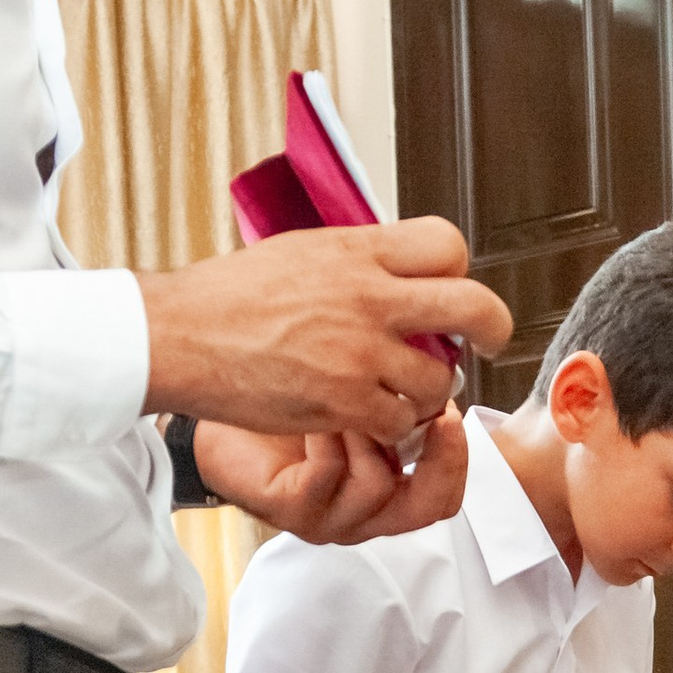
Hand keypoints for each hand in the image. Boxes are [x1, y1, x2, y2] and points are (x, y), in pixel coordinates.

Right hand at [140, 220, 513, 449]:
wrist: (179, 335)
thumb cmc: (228, 295)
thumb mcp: (302, 250)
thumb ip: (359, 260)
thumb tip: (398, 269)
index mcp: (358, 251)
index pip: (448, 246)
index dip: (459, 270)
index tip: (454, 289)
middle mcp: (368, 298)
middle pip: (473, 307)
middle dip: (493, 328)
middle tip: (490, 340)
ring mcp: (359, 353)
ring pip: (440, 380)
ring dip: (431, 391)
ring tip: (403, 390)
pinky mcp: (345, 402)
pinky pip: (402, 422)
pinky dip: (394, 426)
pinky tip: (374, 418)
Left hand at [186, 408, 470, 542]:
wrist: (213, 398)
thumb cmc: (283, 389)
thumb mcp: (356, 383)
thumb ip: (401, 383)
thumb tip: (446, 354)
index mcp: (388, 484)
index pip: (447, 490)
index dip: (462, 456)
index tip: (453, 407)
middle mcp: (364, 508)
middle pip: (431, 506)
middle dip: (440, 458)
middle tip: (432, 412)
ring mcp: (327, 514)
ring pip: (380, 487)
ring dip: (370, 433)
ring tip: (349, 395)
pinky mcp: (290, 508)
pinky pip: (327, 476)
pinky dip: (327, 435)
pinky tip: (314, 404)